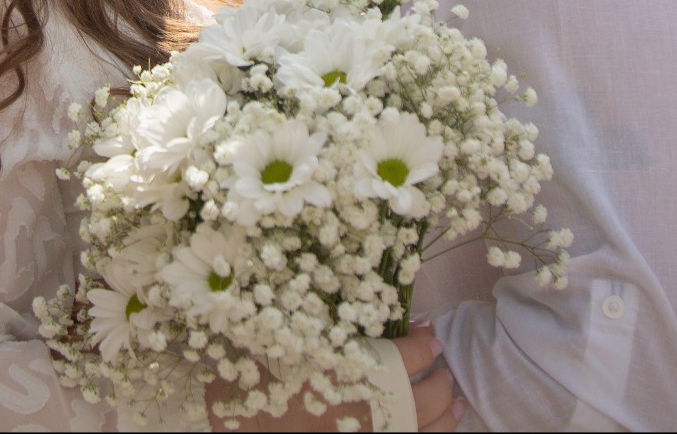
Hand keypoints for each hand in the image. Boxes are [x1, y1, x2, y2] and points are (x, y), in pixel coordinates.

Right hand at [203, 324, 464, 431]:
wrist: (222, 425)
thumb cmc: (245, 377)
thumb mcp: (275, 329)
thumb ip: (302, 301)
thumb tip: (315, 260)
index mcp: (352, 369)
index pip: (407, 355)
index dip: (421, 342)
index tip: (426, 330)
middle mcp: (368, 408)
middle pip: (424, 397)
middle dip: (438, 378)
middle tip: (441, 361)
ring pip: (424, 431)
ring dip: (444, 414)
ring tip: (453, 400)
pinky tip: (434, 430)